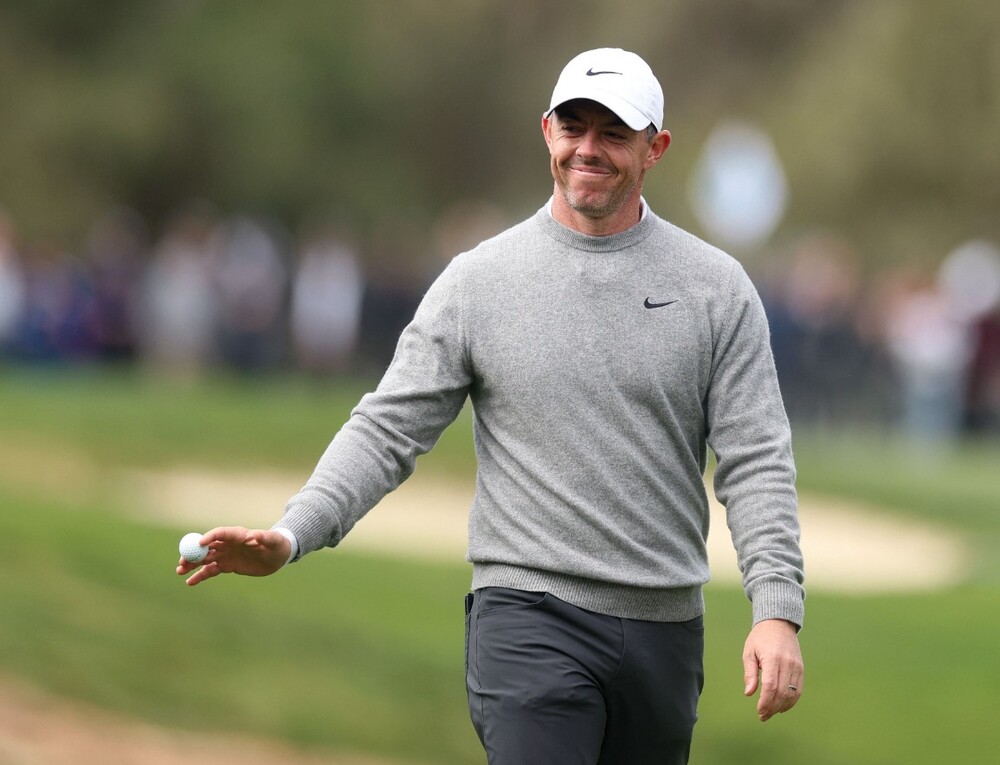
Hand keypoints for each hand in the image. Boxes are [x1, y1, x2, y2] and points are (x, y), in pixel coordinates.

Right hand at [176, 527, 290, 585]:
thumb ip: (264, 538)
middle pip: (206, 547)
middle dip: (193, 553)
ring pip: (205, 559)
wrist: (277, 557)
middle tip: (182, 560)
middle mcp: (228, 544)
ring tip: (180, 571)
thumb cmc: (276, 544)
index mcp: (237, 534)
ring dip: (192, 564)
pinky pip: (211, 571)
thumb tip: (257, 534)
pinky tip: (190, 582)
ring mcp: (226, 555)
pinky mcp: (227, 566)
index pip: (219, 534)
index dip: (209, 537)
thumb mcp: (273, 541)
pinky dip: (200, 576)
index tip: (199, 544)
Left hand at [742, 618, 803, 721]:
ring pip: (792, 694)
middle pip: (782, 692)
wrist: (778, 624)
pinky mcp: (801, 668)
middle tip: (763, 716)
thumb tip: (749, 693)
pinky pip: (799, 689)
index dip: (765, 702)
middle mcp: (787, 663)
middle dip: (772, 708)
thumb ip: (750, 673)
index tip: (759, 711)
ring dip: (782, 707)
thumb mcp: (749, 652)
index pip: (770, 686)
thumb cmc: (760, 638)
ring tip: (771, 712)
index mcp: (772, 658)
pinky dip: (791, 701)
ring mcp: (796, 666)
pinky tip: (782, 706)